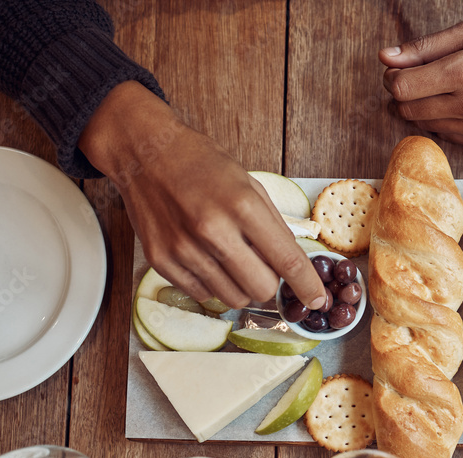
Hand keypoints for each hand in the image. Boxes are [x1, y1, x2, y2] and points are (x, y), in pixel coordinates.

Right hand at [79, 82, 325, 310]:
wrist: (145, 152)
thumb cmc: (201, 164)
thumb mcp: (248, 184)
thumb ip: (273, 226)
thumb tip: (294, 265)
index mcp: (242, 206)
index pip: (286, 260)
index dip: (307, 286)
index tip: (318, 300)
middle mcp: (213, 230)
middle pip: (261, 289)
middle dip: (271, 285)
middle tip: (264, 270)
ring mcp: (184, 249)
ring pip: (233, 298)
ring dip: (242, 287)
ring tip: (233, 262)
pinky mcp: (161, 261)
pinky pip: (202, 295)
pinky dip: (213, 285)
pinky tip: (208, 261)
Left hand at [379, 21, 462, 150]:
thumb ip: (423, 47)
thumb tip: (385, 57)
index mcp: (462, 72)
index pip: (401, 87)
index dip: (391, 78)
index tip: (396, 71)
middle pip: (408, 109)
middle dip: (402, 94)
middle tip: (414, 80)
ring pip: (425, 125)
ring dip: (422, 108)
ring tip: (440, 90)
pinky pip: (447, 136)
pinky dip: (444, 121)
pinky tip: (459, 105)